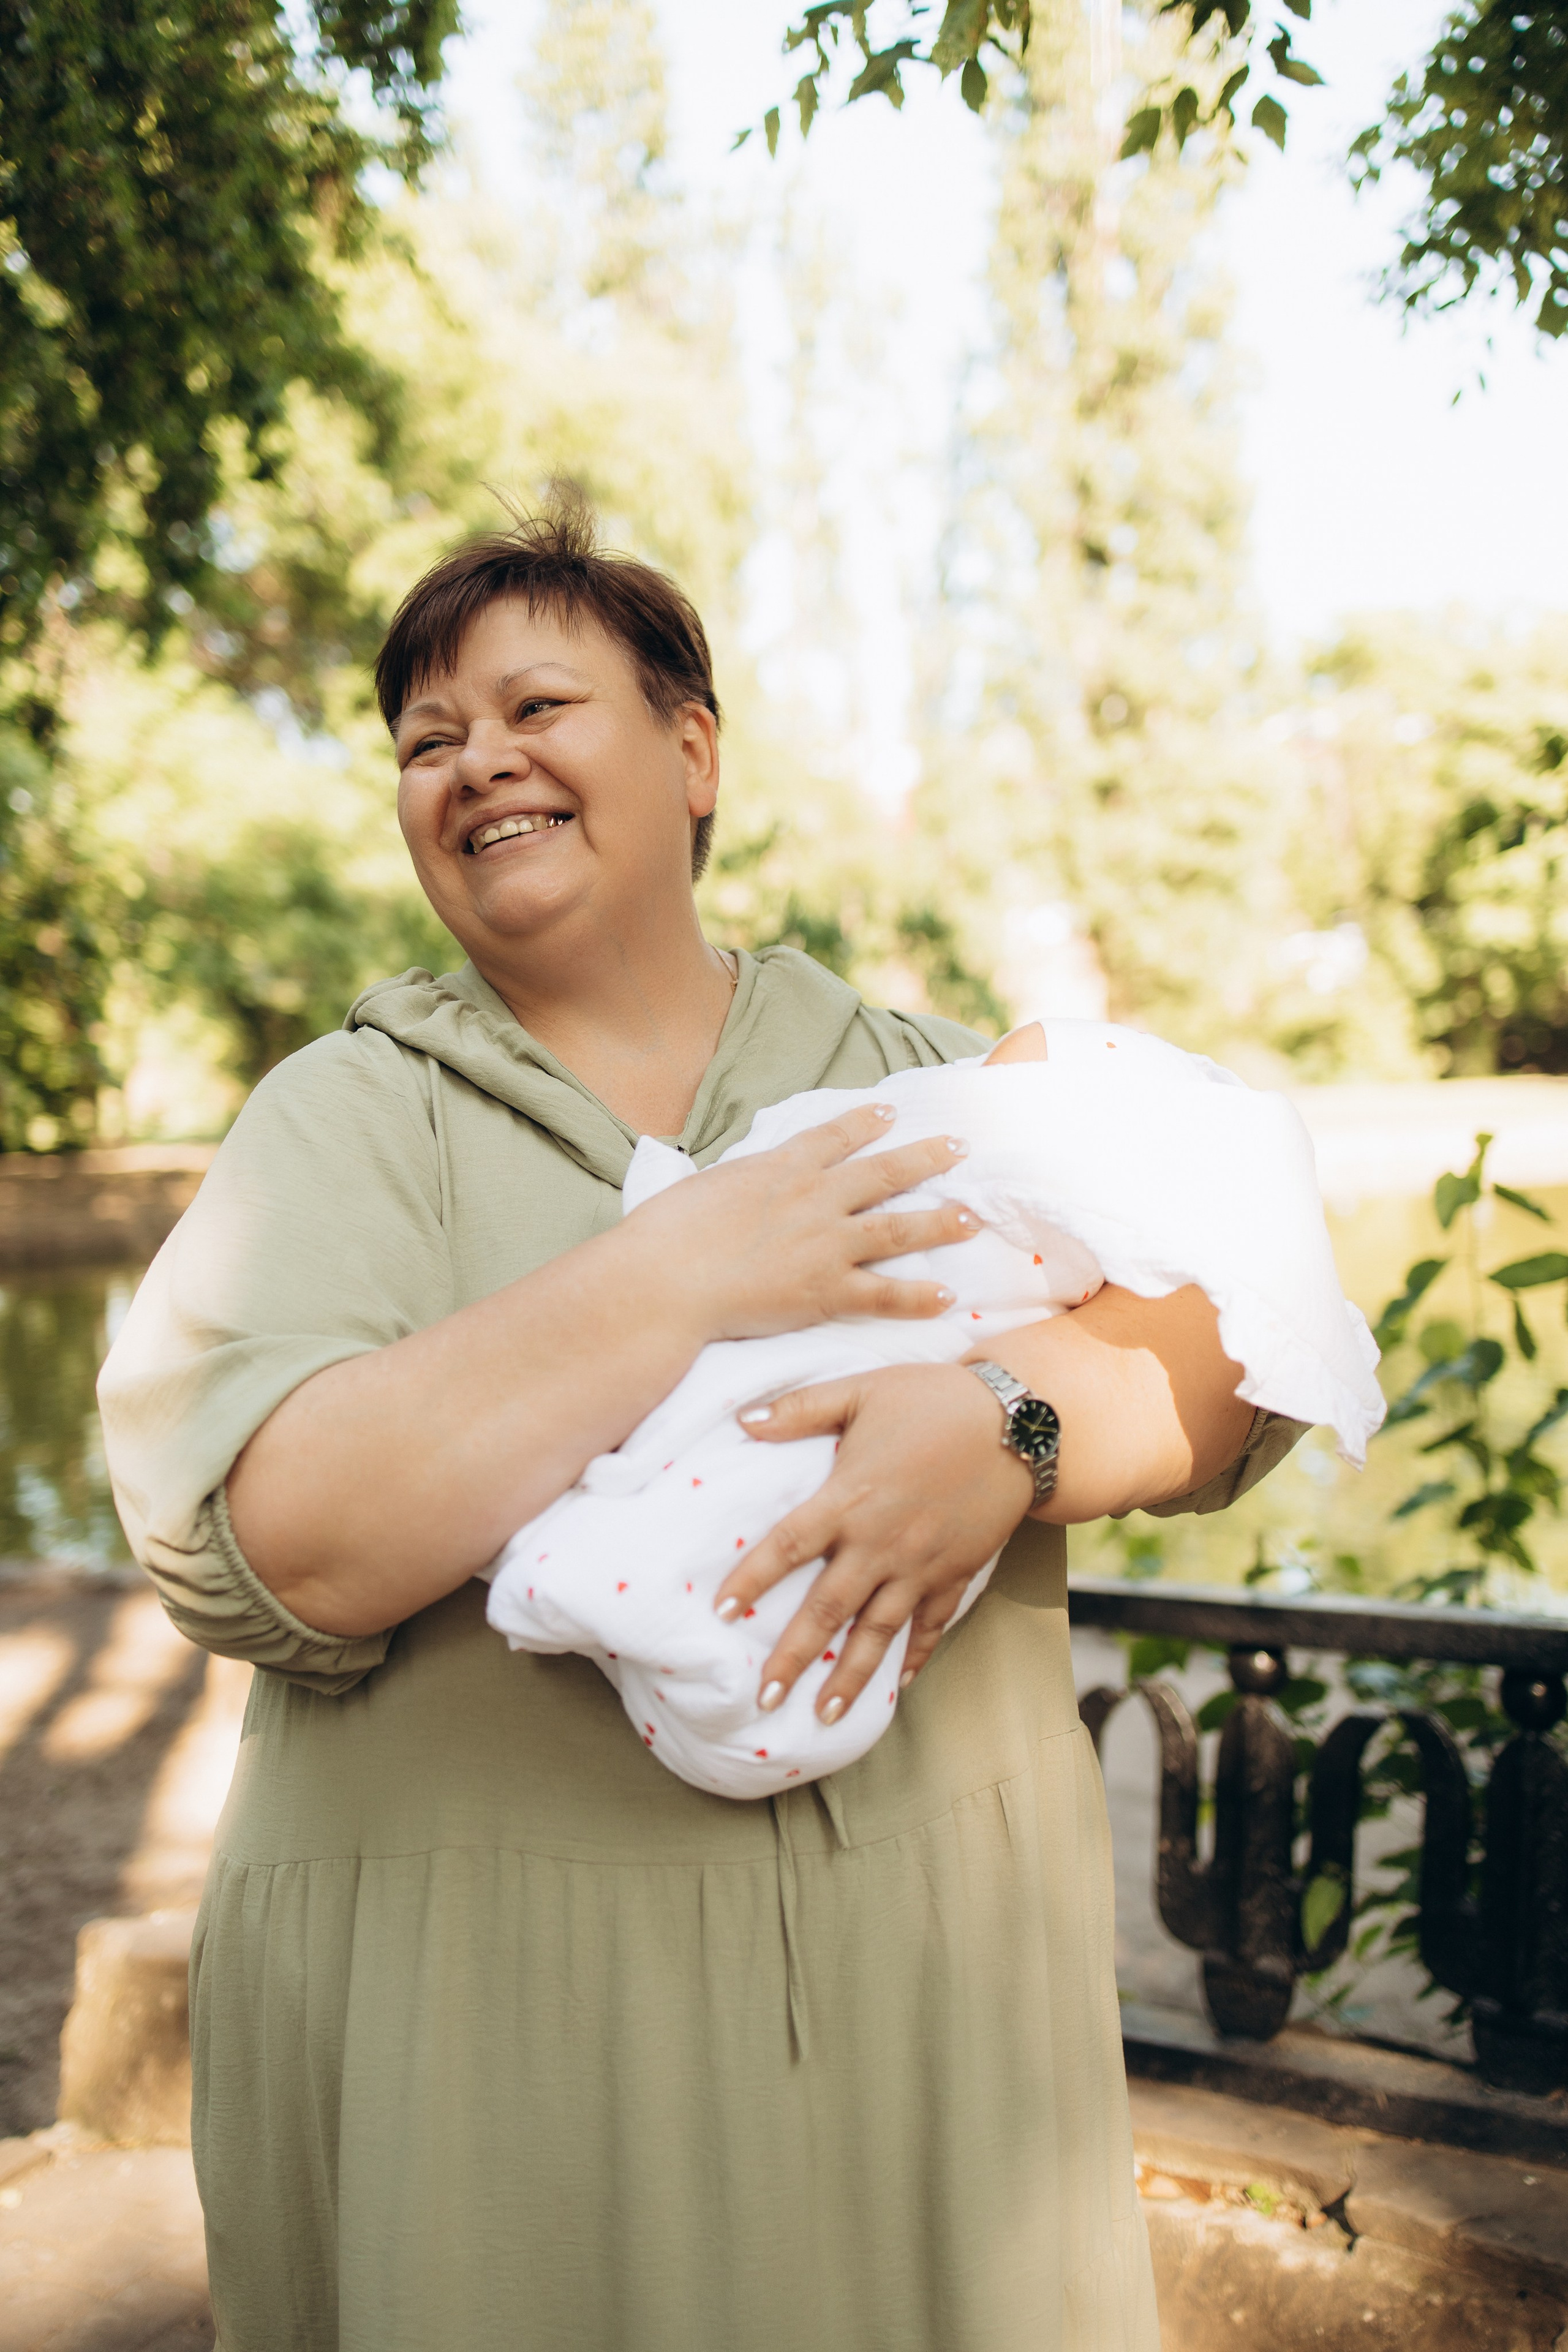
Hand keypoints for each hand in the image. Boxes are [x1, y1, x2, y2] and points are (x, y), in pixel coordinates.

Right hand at [629, 1103, 979, 1344]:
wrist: (666, 1279)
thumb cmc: (666, 1234)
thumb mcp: (700, 1187)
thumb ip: (729, 1182)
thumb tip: (721, 1179)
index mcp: (780, 1167)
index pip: (832, 1136)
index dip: (864, 1122)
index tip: (889, 1111)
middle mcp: (814, 1197)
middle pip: (883, 1171)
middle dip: (925, 1157)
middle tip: (960, 1146)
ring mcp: (825, 1243)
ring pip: (897, 1227)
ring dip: (939, 1221)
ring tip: (971, 1217)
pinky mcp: (825, 1290)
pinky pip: (884, 1293)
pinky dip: (917, 1296)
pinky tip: (947, 1296)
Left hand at [713, 1362, 1034, 1720]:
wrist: (1017, 1421)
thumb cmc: (931, 1399)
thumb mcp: (860, 1391)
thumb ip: (799, 1409)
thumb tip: (742, 1421)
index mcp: (849, 1498)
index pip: (787, 1546)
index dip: (752, 1579)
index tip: (720, 1610)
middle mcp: (880, 1542)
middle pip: (827, 1610)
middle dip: (794, 1658)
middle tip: (765, 1698)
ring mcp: (921, 1564)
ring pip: (878, 1633)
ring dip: (850, 1677)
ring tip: (824, 1716)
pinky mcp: (956, 1572)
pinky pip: (932, 1624)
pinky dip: (916, 1656)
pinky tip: (899, 1684)